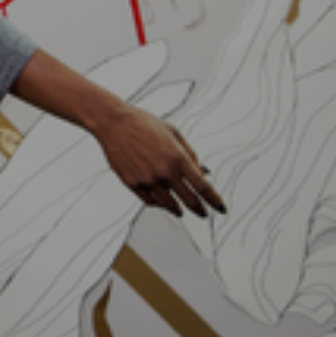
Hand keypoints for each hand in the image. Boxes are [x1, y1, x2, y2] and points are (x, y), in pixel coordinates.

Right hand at [92, 105, 224, 218]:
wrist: (114, 123)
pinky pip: (150, 201)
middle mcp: (164, 171)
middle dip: (199, 209)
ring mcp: (148, 179)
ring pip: (169, 205)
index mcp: (177, 158)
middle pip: (189, 200)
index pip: (203, 187)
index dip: (214, 200)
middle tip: (203, 213)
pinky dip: (159, 204)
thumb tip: (199, 172)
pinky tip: (162, 203)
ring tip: (181, 211)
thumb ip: (189, 154)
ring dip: (178, 210)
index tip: (220, 207)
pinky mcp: (133, 183)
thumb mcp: (173, 133)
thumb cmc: (143, 124)